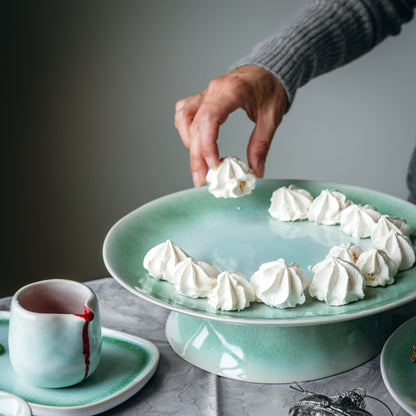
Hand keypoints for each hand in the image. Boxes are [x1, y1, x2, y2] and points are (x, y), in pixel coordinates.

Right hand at [175, 65, 287, 185]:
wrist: (269, 68)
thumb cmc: (271, 87)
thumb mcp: (272, 117)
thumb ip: (261, 144)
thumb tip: (255, 171)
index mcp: (232, 91)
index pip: (209, 119)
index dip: (207, 145)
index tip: (214, 165)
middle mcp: (214, 90)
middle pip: (194, 125)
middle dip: (196, 155)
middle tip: (201, 179)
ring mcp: (206, 93)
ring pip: (184, 118)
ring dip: (188, 143)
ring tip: (198, 164)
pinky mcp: (203, 98)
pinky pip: (185, 112)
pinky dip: (185, 130)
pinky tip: (193, 144)